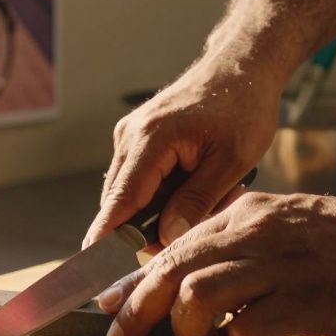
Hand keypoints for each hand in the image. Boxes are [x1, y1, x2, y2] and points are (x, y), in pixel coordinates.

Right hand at [84, 62, 280, 249]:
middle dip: (149, 229)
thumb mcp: (231, 160)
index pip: (121, 200)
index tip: (93, 269)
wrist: (241, 66)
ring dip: (161, 211)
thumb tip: (168, 239)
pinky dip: (163, 195)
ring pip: (132, 194)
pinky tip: (196, 187)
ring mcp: (131, 136)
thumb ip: (197, 201)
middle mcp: (131, 136)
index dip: (106, 238)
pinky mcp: (138, 139)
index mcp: (152, 139)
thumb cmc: (242, 106)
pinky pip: (141, 180)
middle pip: (122, 203)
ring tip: (208, 200)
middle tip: (193, 233)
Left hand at [96, 190, 335, 335]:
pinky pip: (248, 330)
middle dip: (138, 308)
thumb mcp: (285, 224)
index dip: (136, 279)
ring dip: (191, 331)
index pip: (173, 245)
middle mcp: (253, 233)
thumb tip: (198, 273)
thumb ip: (242, 243)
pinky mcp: (305, 299)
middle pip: (172, 268)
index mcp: (246, 214)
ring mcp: (278, 265)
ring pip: (198, 296)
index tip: (112, 303)